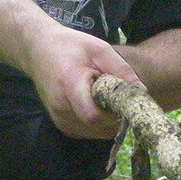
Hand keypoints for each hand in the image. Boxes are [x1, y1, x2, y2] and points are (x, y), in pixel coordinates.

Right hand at [24, 19, 141, 138]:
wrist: (38, 50)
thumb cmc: (71, 47)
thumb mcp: (100, 49)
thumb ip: (121, 70)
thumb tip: (142, 93)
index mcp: (69, 85)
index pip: (94, 116)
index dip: (115, 114)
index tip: (126, 101)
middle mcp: (61, 107)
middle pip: (98, 126)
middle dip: (116, 116)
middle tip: (118, 96)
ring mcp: (59, 119)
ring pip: (96, 133)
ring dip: (108, 120)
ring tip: (103, 96)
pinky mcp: (62, 126)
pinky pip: (89, 132)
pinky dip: (99, 124)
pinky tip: (96, 104)